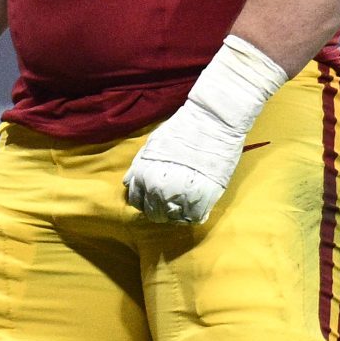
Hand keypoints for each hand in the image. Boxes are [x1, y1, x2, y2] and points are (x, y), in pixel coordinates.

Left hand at [124, 97, 244, 223]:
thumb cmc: (181, 129)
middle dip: (160, 210)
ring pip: (174, 219)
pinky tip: (195, 206)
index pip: (137, 201)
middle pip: (155, 213)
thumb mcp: (152, 145)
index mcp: (144, 174)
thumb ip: (139, 166)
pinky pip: (194, 217)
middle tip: (171, 202)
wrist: (211, 121)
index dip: (144, 202)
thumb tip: (129, 183)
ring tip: (184, 204)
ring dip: (178, 214)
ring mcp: (181, 193)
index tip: (153, 199)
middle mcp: (158, 187)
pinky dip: (194, 215)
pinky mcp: (204, 196)